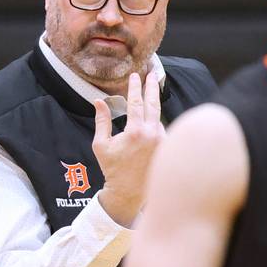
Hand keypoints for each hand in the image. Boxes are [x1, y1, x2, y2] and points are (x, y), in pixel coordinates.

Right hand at [93, 72, 164, 225]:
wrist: (129, 193)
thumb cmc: (113, 170)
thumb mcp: (101, 145)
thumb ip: (101, 121)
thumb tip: (98, 101)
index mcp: (135, 131)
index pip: (136, 102)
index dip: (135, 87)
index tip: (135, 75)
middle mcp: (152, 134)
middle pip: (154, 103)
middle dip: (152, 86)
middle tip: (152, 73)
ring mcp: (163, 142)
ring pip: (159, 118)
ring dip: (154, 108)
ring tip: (151, 94)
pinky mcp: (167, 149)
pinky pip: (164, 130)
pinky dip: (157, 124)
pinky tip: (153, 122)